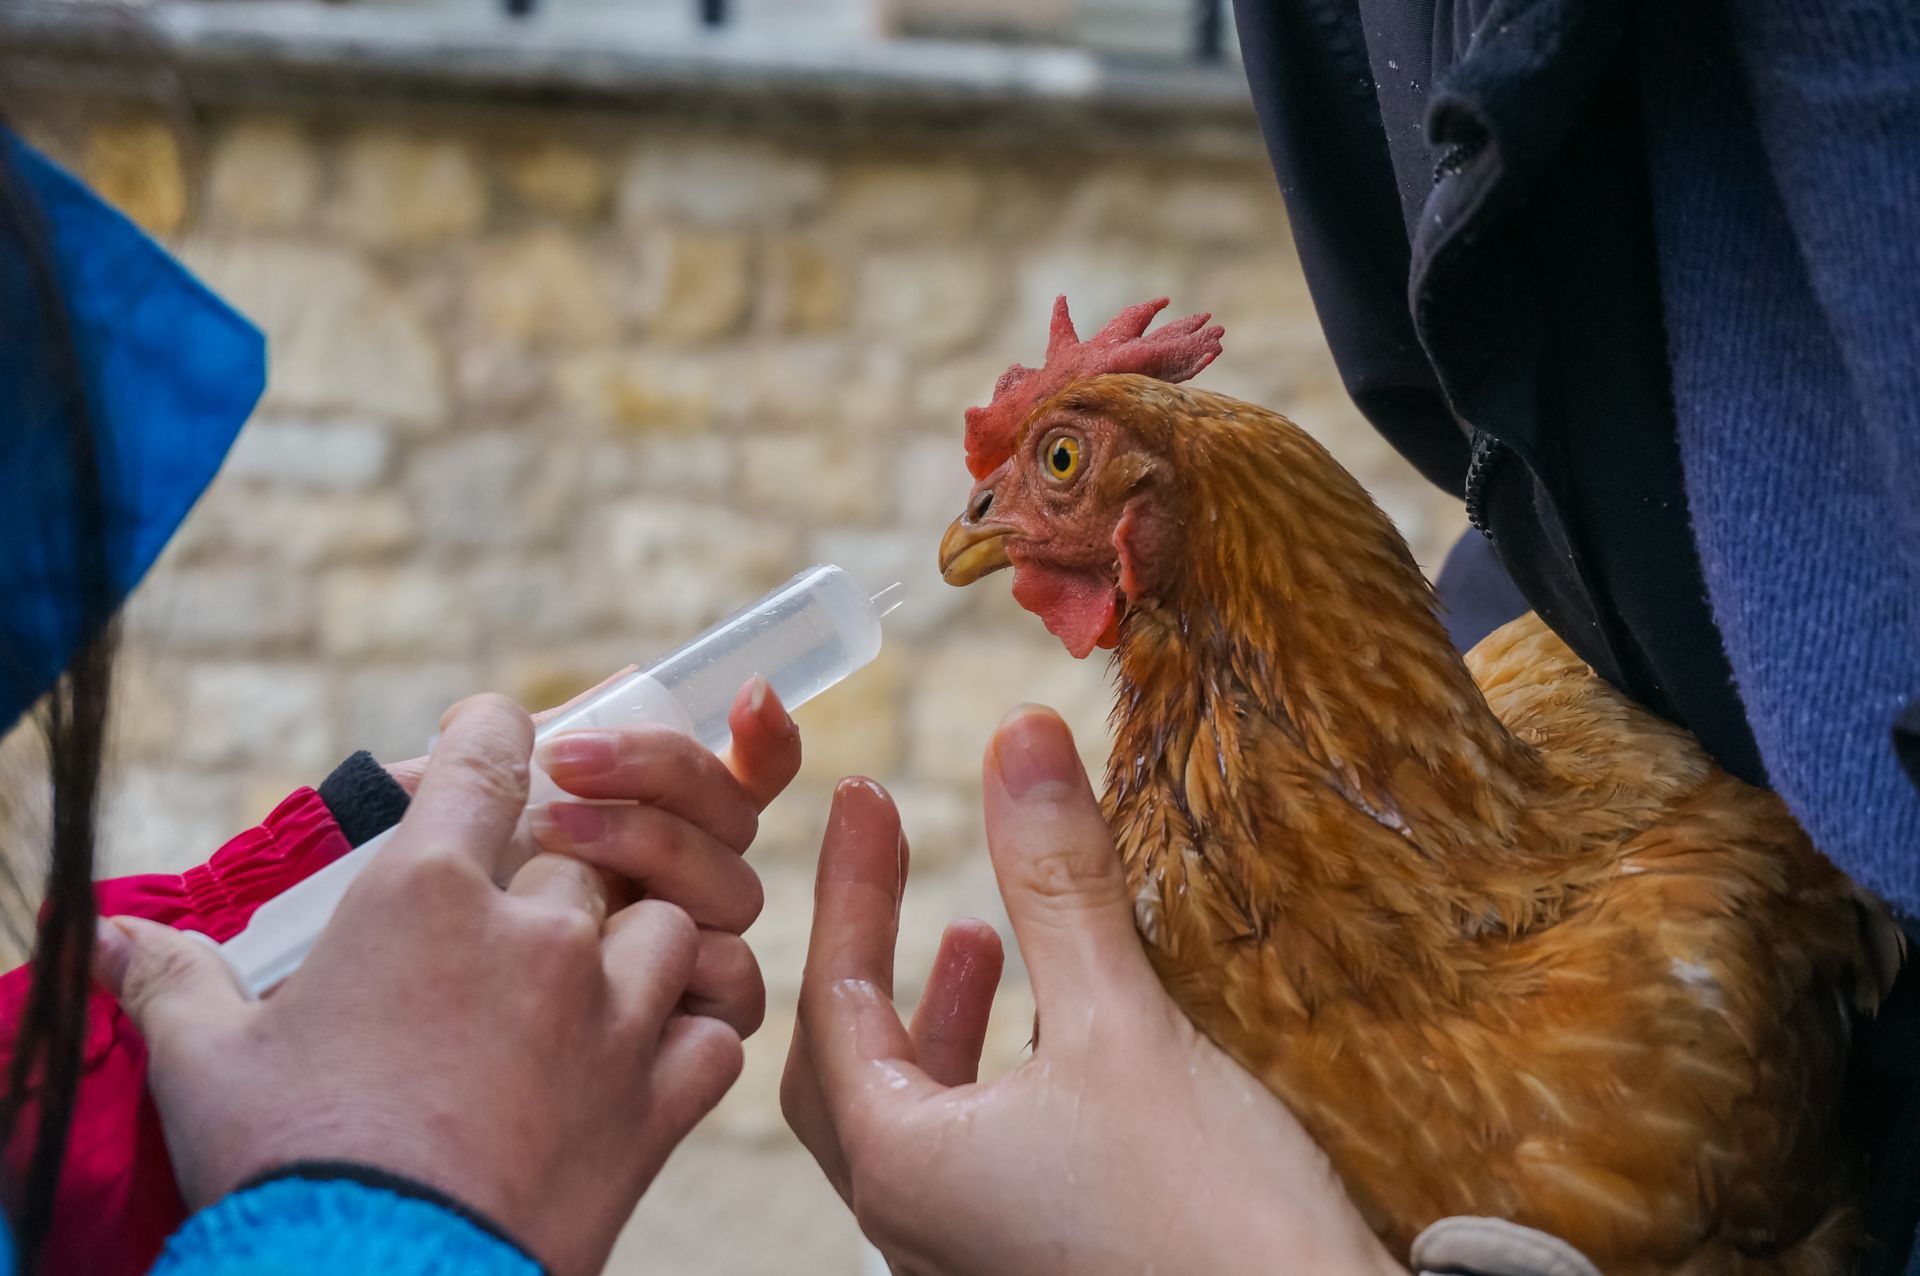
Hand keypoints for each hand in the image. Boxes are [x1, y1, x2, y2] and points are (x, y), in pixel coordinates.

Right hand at [95, 695, 746, 1275]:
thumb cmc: (287, 1165)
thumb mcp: (207, 1064)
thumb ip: (171, 980)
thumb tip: (101, 941)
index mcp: (428, 895)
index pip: (490, 759)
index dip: (496, 733)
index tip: (496, 736)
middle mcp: (539, 934)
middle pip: (586, 847)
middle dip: (560, 865)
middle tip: (521, 908)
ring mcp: (612, 1012)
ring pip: (674, 921)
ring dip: (641, 941)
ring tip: (593, 981)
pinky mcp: (659, 1097)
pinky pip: (718, 1027)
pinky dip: (696, 1030)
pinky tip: (655, 1050)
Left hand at [396, 672, 802, 1035]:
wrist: (352, 1054)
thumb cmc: (386, 936)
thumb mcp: (432, 826)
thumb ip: (514, 756)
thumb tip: (620, 682)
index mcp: (634, 829)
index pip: (734, 775)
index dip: (762, 735)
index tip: (751, 696)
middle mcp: (672, 890)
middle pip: (734, 813)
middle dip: (663, 770)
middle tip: (566, 763)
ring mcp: (684, 962)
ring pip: (736, 886)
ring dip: (657, 844)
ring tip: (553, 841)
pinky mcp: (688, 1037)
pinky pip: (737, 985)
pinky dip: (702, 959)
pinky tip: (628, 947)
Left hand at [781, 706, 1400, 1275]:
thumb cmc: (1206, 1223)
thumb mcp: (1121, 1026)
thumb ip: (1059, 883)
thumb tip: (1019, 739)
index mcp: (902, 1164)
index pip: (834, 996)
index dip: (849, 885)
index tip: (863, 795)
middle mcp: (913, 1221)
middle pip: (846, 1062)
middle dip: (868, 951)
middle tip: (891, 857)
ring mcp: (970, 1251)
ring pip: (914, 1110)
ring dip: (935, 1014)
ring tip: (979, 935)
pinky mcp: (1031, 1260)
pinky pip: (973, 1148)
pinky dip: (988, 1069)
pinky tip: (1053, 1034)